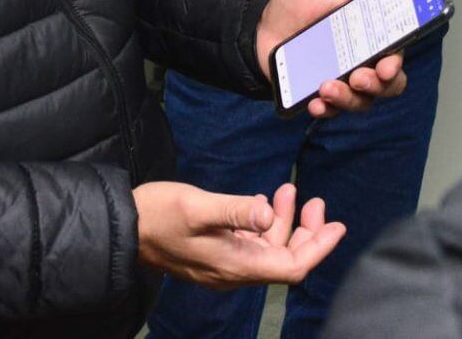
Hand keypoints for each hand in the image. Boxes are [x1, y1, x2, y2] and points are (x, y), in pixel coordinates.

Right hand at [134, 181, 344, 288]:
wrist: (124, 227)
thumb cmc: (158, 214)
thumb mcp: (198, 206)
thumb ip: (236, 210)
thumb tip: (269, 213)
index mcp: (235, 265)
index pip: (292, 267)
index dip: (318, 247)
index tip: (337, 225)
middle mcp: (234, 271)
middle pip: (285, 260)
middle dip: (307, 233)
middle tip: (316, 202)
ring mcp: (225, 264)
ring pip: (269, 249)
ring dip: (284, 223)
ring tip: (287, 190)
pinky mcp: (216, 254)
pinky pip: (251, 244)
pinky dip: (264, 224)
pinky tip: (263, 201)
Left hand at [257, 0, 410, 117]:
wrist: (262, 20)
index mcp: (372, 35)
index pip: (395, 55)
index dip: (396, 64)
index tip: (387, 66)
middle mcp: (363, 60)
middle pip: (386, 85)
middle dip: (377, 86)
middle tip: (358, 77)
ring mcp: (342, 79)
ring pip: (361, 101)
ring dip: (348, 99)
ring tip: (326, 87)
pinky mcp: (319, 94)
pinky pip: (331, 110)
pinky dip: (326, 110)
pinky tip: (314, 104)